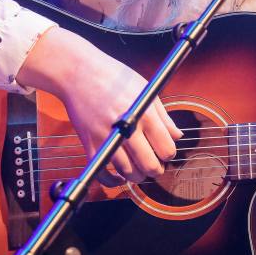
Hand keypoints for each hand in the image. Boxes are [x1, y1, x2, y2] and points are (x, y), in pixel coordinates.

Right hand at [17, 26, 181, 183]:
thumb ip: (163, 116)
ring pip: (129, 174)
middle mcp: (127, 129)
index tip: (163, 150)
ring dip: (137, 175)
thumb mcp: (145, 89)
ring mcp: (107, 138)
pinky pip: (104, 175)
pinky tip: (120, 176)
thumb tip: (177, 136)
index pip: (166, 149)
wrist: (78, 73)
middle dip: (156, 169)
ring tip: (138, 166)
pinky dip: (113, 181)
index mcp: (145, 114)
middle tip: (153, 163)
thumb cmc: (112, 77)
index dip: (168, 153)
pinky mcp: (91, 144)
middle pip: (150, 166)